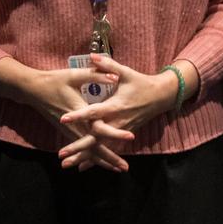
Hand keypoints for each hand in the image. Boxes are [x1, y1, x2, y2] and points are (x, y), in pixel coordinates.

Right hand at [0, 57, 128, 171]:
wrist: (33, 90)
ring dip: (103, 161)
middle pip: (95, 147)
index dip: (115, 133)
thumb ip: (96, 75)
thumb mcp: (75, 75)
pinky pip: (83, 148)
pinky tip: (101, 163)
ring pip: (88, 151)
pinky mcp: (68, 133)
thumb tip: (116, 77)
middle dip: (111, 158)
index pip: (100, 128)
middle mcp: (76, 127)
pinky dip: (92, 158)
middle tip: (125, 168)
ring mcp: (70, 132)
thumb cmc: (55, 81)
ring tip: (118, 169)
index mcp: (80, 113)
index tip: (131, 136)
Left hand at [58, 54, 181, 168]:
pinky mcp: (123, 137)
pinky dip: (96, 160)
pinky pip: (108, 151)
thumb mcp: (125, 72)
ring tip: (66, 164)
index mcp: (116, 106)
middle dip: (78, 147)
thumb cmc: (141, 83)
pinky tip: (82, 168)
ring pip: (101, 148)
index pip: (95, 112)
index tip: (65, 118)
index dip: (80, 115)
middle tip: (61, 154)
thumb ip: (108, 65)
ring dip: (84, 157)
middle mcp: (118, 122)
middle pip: (96, 138)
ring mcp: (121, 132)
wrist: (161, 97)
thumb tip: (92, 55)